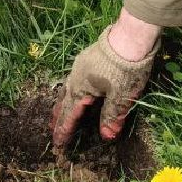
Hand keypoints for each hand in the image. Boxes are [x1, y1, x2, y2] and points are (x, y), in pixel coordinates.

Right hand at [50, 14, 160, 147]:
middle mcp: (76, 78)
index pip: (70, 114)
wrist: (129, 38)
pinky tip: (74, 88)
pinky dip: (70, 90)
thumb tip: (107, 136)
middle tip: (52, 129)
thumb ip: (112, 116)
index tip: (58, 143)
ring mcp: (80, 67)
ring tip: (58, 111)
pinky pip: (73, 79)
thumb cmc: (125, 70)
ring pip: (67, 89)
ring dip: (62, 103)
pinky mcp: (87, 59)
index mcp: (81, 89)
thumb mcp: (121, 97)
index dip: (64, 130)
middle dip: (59, 118)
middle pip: (64, 102)